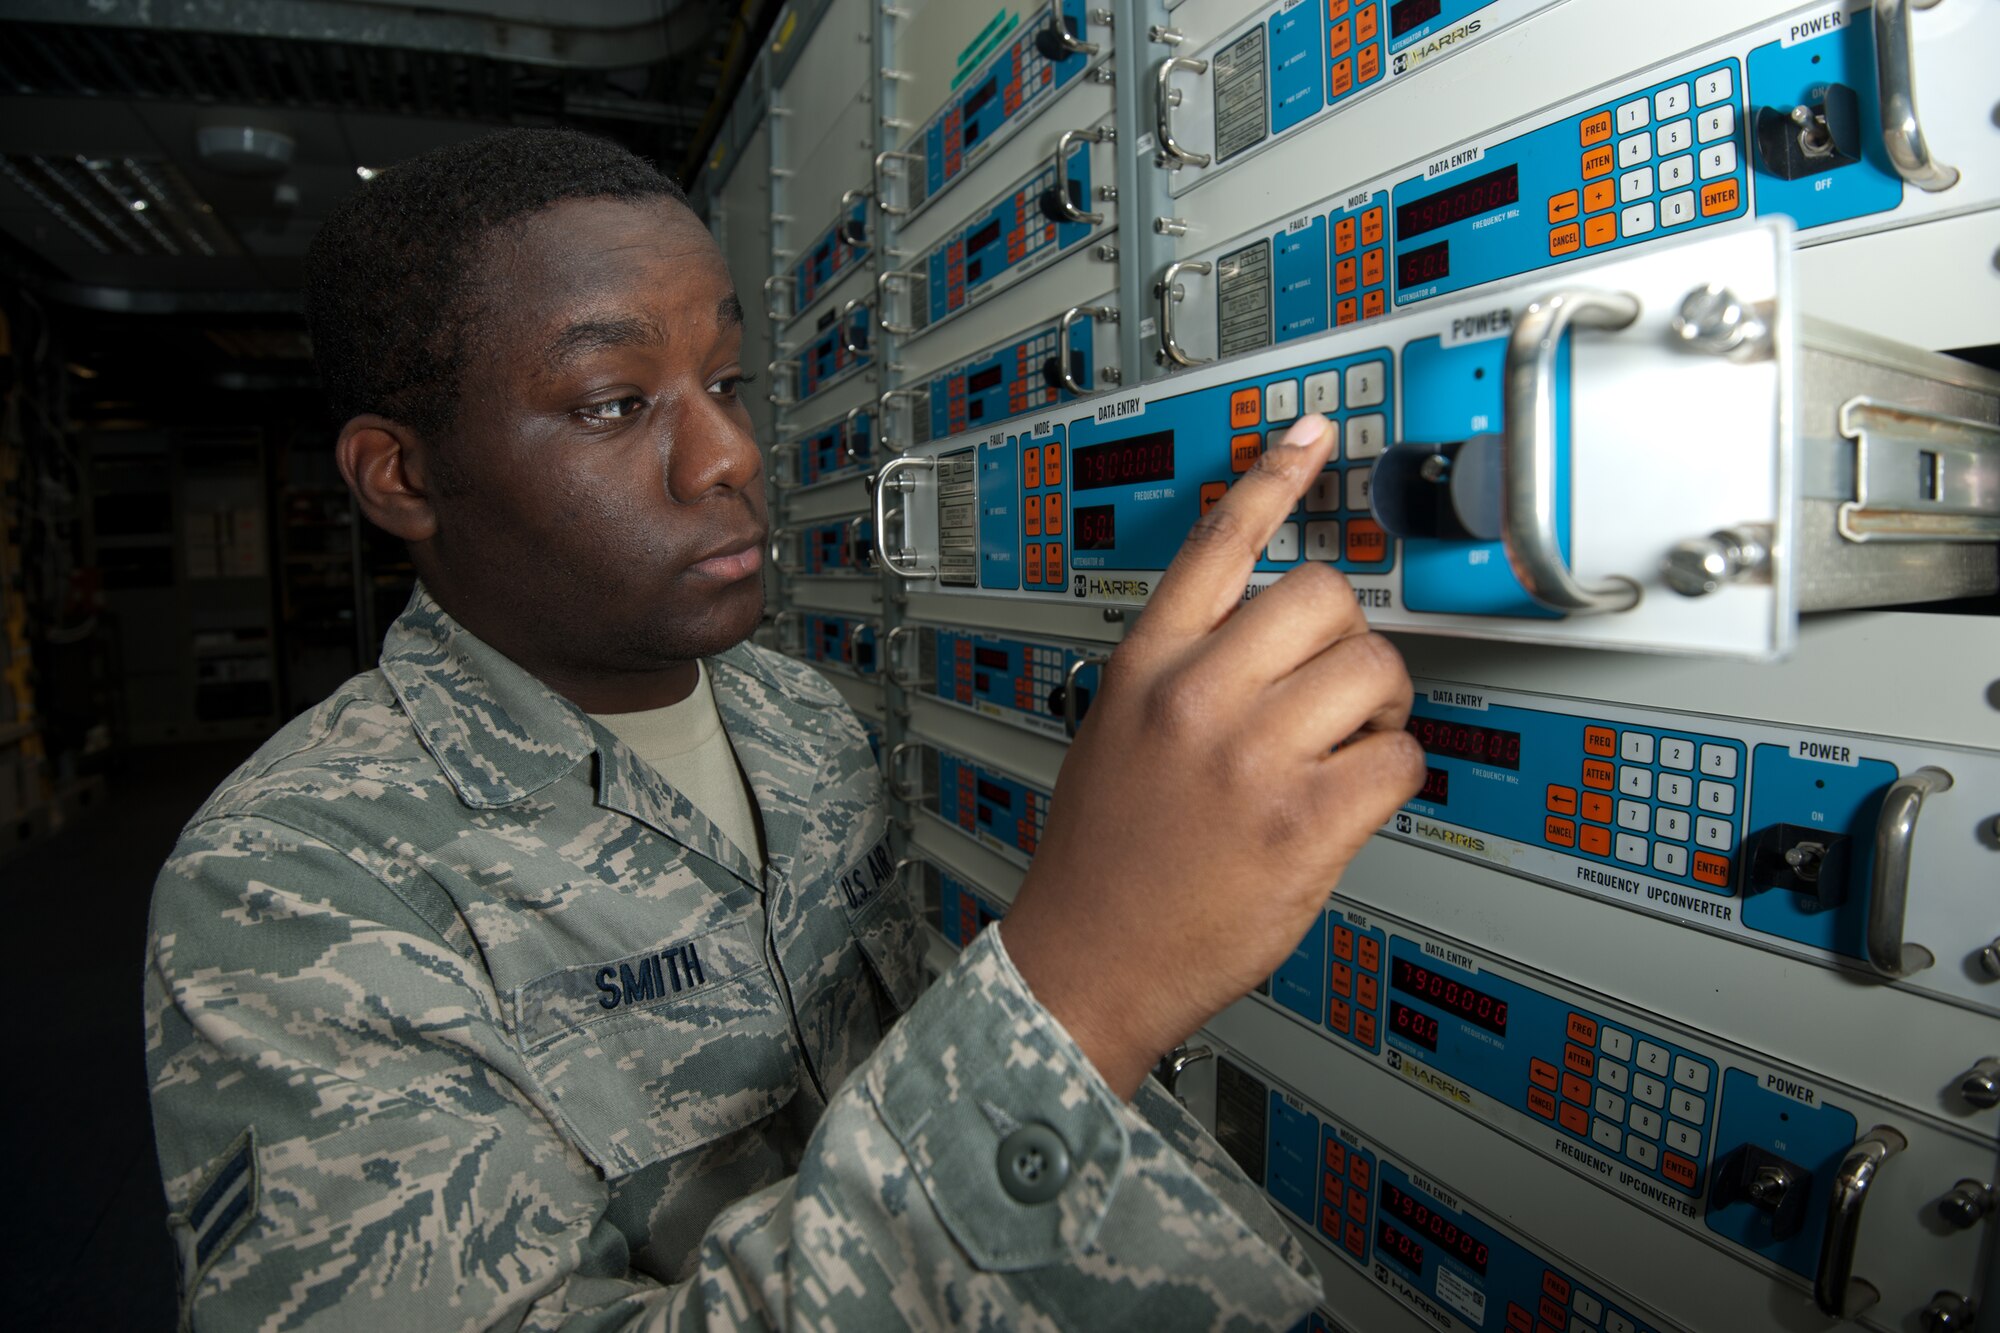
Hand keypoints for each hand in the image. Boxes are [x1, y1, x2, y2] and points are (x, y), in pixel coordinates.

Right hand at [999, 413, 1424, 1098]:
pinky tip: (1351, 800)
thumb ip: (1185, 671)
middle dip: (1351, 639)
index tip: (1315, 432)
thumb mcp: (1117, 731)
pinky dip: (1393, 776)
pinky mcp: (1303, 823)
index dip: (1274, 476)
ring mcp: (1251, 758)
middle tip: (1337, 688)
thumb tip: (1276, 639)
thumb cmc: (1105, 856)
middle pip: (1325, 597)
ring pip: (1376, 671)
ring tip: (1341, 750)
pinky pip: (1399, 759)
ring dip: (1379, 710)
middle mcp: (1197, 697)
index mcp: (1147, 666)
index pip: (1218, 541)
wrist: (1088, 957)